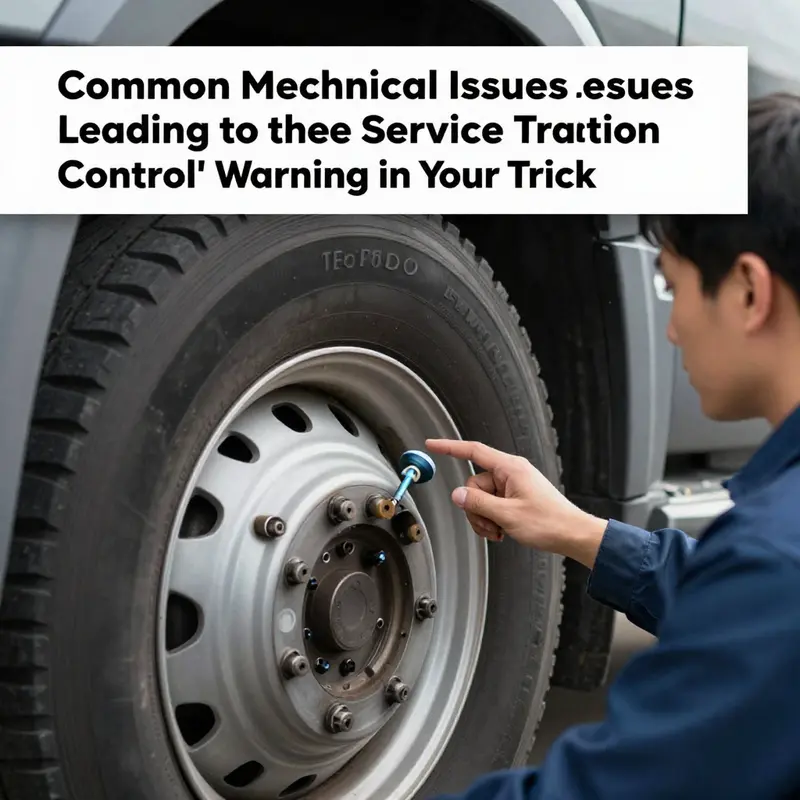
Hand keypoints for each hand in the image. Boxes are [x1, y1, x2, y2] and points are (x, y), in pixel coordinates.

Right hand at [424, 438, 607, 567]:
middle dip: (476, 508)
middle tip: (489, 526)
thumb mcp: (507, 515)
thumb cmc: (549, 522)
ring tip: (498, 531)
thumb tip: (457, 495)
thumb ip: (478, 503)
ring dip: (484, 518)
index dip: (449, 447)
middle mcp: (510, 473)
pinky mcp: (515, 497)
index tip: (432, 445)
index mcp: (510, 468)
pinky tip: (502, 531)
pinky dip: (492, 519)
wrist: (573, 534)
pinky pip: (492, 505)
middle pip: (474, 484)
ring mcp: (513, 485)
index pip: (473, 451)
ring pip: (482, 498)